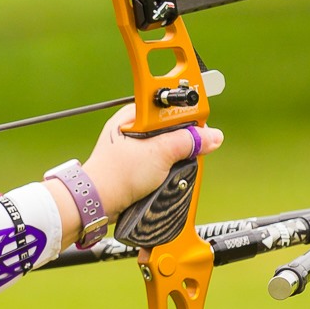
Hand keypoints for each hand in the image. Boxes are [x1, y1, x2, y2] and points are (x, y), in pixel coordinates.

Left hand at [81, 104, 223, 219]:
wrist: (97, 202)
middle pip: (172, 127)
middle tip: (189, 151)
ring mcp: (134, 148)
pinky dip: (168, 168)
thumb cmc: (115, 175)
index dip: (188, 115)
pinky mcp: (136, 165)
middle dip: (184, 140)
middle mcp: (133, 128)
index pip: (169, 106)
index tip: (201, 126)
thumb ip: (186, 142)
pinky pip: (160, 161)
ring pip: (168, 146)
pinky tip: (168, 176)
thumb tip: (211, 137)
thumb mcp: (158, 153)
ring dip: (176, 157)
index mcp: (134, 116)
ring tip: (175, 167)